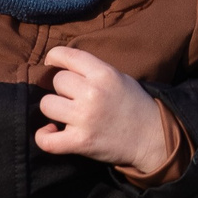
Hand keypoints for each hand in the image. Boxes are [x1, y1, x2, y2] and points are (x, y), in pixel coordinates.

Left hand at [37, 45, 166, 171]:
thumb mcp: (119, 78)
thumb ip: (92, 71)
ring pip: (46, 105)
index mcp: (104, 74)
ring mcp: (85, 118)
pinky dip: (44, 136)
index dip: (54, 58)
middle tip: (74, 99)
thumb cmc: (135, 106)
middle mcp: (93, 93)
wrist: (153, 138)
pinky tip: (52, 132)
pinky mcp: (80, 142)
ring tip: (67, 115)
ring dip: (54, 111)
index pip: (66, 55)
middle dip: (62, 90)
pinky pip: (46, 139)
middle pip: (56, 81)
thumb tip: (60, 67)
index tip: (52, 65)